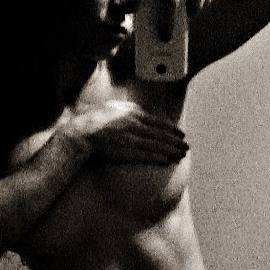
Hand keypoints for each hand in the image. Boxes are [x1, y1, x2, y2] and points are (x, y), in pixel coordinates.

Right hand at [64, 100, 188, 165]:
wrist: (82, 133)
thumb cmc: (96, 120)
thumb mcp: (115, 109)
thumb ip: (130, 110)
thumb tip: (142, 111)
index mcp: (133, 114)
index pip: (158, 122)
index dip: (171, 129)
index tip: (181, 134)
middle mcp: (135, 125)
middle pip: (161, 134)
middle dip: (176, 141)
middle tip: (186, 147)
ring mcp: (132, 139)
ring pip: (157, 145)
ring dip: (171, 151)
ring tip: (181, 155)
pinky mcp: (127, 151)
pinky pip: (147, 155)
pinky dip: (158, 158)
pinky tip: (167, 161)